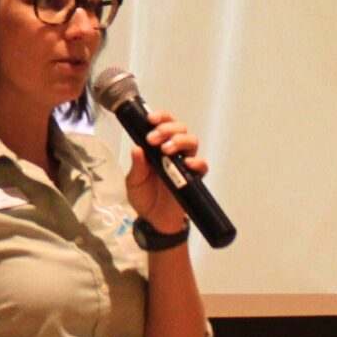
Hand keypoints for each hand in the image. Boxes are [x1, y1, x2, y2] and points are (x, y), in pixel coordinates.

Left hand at [124, 110, 207, 232]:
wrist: (153, 220)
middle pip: (180, 128)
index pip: (163, 123)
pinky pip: (202, 165)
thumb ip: (137, 165)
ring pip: (192, 141)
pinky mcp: (193, 178)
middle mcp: (173, 150)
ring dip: (180, 140)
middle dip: (167, 128)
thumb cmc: (144, 196)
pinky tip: (187, 163)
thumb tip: (137, 148)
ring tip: (166, 149)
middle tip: (153, 139)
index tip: (150, 119)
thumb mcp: (134, 181)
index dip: (160, 117)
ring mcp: (185, 163)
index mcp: (157, 146)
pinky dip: (197, 161)